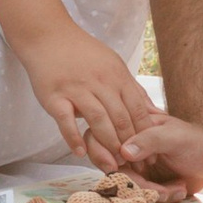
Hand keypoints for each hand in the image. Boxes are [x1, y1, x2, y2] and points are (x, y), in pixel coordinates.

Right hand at [16, 21, 158, 175]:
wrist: (48, 37)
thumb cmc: (83, 54)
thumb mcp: (113, 65)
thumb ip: (132, 89)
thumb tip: (153, 113)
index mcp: (117, 76)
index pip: (137, 109)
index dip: (145, 133)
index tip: (150, 152)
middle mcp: (100, 82)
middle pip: (120, 118)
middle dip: (129, 144)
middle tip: (134, 165)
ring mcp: (77, 89)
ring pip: (98, 121)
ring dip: (107, 144)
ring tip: (112, 163)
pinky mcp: (55, 97)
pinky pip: (66, 121)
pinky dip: (74, 138)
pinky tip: (80, 152)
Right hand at [119, 108, 202, 199]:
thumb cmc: (193, 137)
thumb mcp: (172, 135)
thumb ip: (150, 140)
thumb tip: (124, 152)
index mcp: (132, 135)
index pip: (116, 155)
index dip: (127, 169)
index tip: (146, 176)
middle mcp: (132, 154)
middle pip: (124, 177)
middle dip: (145, 188)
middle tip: (165, 191)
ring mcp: (140, 170)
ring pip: (137, 190)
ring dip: (158, 194)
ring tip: (179, 188)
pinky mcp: (150, 183)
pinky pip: (150, 197)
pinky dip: (166, 197)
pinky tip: (181, 189)